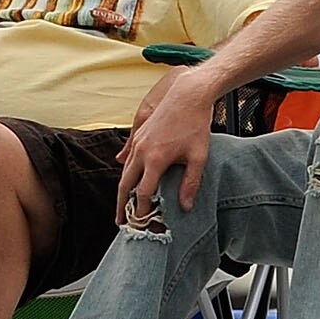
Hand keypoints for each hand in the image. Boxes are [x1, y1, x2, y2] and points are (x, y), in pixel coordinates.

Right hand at [119, 71, 221, 215]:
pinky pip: (129, 158)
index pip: (142, 192)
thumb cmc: (196, 124)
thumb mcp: (198, 157)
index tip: (141, 224)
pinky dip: (127, 173)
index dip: (140, 210)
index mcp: (155, 159)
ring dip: (122, 189)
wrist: (189, 94)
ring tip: (123, 205)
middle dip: (122, 204)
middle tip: (121, 221)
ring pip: (124, 170)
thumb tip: (185, 207)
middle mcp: (142, 151)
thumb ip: (190, 183)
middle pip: (125, 184)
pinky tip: (129, 179)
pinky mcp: (140, 133)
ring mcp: (138, 141)